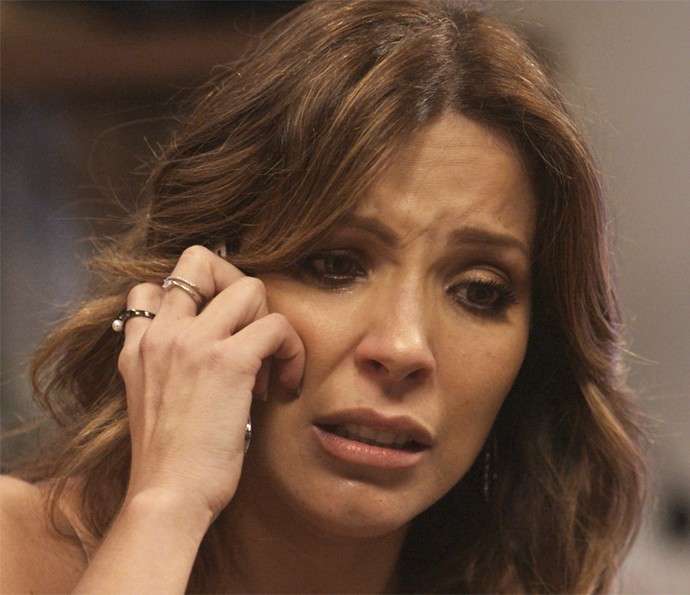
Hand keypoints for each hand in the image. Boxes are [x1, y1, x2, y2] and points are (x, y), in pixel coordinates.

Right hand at [117, 246, 304, 519]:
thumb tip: (210, 350)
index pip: (152, 285)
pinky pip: (277, 326)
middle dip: (235, 285)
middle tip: (250, 329)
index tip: (216, 333)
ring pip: (249, 286)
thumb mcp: (148, 400)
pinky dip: (291, 350)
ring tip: (268, 364)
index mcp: (138, 345)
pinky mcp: (228, 361)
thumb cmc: (168, 459)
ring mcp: (193, 342)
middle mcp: (161, 333)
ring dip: (268, 321)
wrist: (166, 496)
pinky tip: (284, 385)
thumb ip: (163, 364)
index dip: (194, 298)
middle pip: (199, 260)